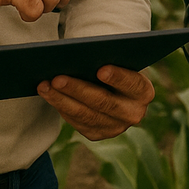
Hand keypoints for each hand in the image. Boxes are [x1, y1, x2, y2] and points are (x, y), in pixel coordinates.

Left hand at [37, 65, 154, 140]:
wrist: (113, 88)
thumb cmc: (115, 65)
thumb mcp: (119, 62)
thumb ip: (110, 59)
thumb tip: (84, 54)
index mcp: (144, 92)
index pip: (132, 84)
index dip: (118, 77)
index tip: (101, 69)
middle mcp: (134, 113)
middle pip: (104, 102)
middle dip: (78, 89)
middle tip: (57, 78)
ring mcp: (116, 127)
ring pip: (86, 115)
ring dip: (62, 100)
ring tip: (44, 85)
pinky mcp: (98, 134)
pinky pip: (77, 122)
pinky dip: (61, 107)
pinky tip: (48, 95)